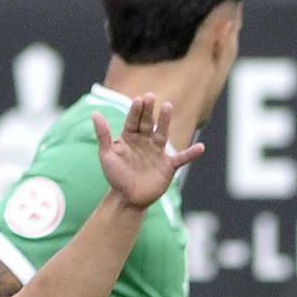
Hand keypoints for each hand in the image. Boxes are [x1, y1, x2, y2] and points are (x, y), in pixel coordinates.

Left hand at [94, 93, 203, 210]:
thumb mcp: (106, 155)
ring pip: (162, 134)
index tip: (139, 99)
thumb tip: (95, 113)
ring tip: (167, 106)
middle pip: (148, 123)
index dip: (136, 110)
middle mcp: (145, 142)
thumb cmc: (115, 177)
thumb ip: (103, 135)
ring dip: (165, 121)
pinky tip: (201, 147)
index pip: (133, 120)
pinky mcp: (168, 166)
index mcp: (130, 138)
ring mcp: (158, 152)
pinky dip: (191, 154)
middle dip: (149, 111)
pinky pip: (181, 158)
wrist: (127, 199)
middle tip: (150, 96)